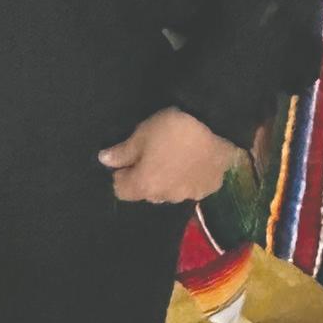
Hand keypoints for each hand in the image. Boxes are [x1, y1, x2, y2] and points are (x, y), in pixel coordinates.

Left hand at [98, 107, 237, 204]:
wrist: (218, 125)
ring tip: (173, 156)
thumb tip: (104, 160)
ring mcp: (191, 195)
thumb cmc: (171, 129)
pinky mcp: (211, 189)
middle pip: (147, 193)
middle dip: (144, 177)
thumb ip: (122, 152)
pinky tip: (193, 161)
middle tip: (150, 154)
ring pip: (170, 192)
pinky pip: (192, 188)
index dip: (120, 175)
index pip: (121, 191)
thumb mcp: (141, 134)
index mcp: (146, 186)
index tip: (126, 159)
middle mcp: (167, 197)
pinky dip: (188, 178)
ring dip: (167, 180)